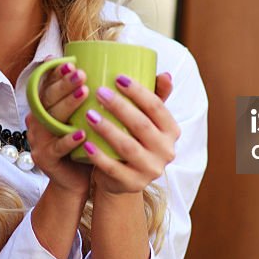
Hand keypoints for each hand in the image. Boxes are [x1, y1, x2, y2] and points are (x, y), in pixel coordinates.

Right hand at [26, 62, 91, 195]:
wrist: (74, 181)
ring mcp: (39, 140)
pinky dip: (69, 140)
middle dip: (65, 84)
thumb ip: (88, 98)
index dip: (57, 73)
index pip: (47, 86)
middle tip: (81, 73)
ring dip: (67, 104)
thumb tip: (110, 69)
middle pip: (48, 98)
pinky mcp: (46, 159)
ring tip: (85, 92)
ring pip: (50, 119)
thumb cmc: (83, 144)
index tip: (71, 62)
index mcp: (45, 109)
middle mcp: (37, 122)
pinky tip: (82, 133)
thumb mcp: (83, 118)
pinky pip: (56, 148)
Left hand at [82, 73, 177, 194]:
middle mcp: (166, 151)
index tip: (118, 77)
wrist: (123, 178)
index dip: (138, 91)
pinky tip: (86, 143)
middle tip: (99, 92)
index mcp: (171, 131)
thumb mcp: (146, 119)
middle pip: (141, 125)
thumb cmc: (133, 139)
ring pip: (128, 147)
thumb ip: (155, 96)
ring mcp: (150, 170)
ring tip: (89, 114)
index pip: (157, 107)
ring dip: (108, 129)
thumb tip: (165, 74)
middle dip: (119, 107)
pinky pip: (114, 169)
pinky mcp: (132, 184)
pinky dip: (99, 156)